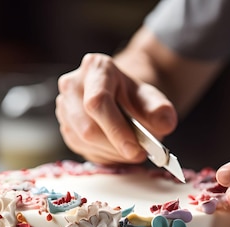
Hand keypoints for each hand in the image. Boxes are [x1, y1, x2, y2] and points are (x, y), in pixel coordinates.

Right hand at [55, 53, 176, 164]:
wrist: (123, 99)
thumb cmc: (136, 98)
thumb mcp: (154, 100)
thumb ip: (162, 111)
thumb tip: (164, 124)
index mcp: (96, 68)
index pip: (98, 102)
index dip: (116, 130)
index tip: (135, 149)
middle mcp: (72, 85)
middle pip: (88, 128)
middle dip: (116, 147)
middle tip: (139, 153)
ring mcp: (64, 107)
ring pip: (84, 141)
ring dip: (112, 153)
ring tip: (131, 150)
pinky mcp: (65, 126)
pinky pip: (82, 149)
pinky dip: (103, 155)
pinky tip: (117, 149)